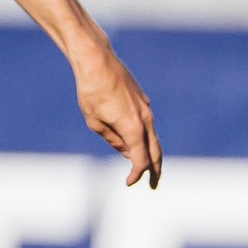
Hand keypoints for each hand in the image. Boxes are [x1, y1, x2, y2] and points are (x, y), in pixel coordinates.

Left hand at [74, 43, 161, 187]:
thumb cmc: (91, 91)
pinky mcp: (143, 101)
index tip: (129, 183)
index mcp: (134, 127)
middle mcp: (146, 119)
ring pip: (154, 137)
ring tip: (150, 169)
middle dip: (155, 170)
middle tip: (153, 185)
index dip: (137, 174)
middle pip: (156, 151)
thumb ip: (112, 139)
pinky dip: (146, 138)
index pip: (141, 159)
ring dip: (153, 154)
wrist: (98, 61)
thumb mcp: (95, 121)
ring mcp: (146, 109)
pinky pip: (147, 125)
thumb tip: (126, 151)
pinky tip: (137, 143)